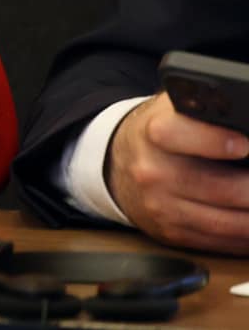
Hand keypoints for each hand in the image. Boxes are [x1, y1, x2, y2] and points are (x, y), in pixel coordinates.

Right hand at [107, 91, 248, 252]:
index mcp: (154, 133)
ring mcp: (161, 207)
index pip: (180, 135)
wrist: (118, 165)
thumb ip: (206, 112)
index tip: (245, 144)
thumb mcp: (172, 111)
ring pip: (228, 222)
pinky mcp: (172, 233)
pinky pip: (221, 242)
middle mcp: (153, 172)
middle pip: (221, 188)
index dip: (216, 141)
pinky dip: (247, 236)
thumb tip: (248, 124)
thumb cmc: (158, 136)